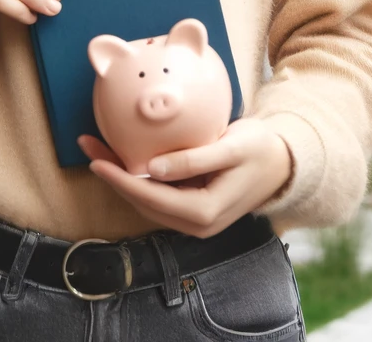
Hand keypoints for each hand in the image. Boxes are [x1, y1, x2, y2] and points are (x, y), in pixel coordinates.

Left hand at [78, 118, 292, 238]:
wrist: (283, 163)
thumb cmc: (259, 150)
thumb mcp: (230, 148)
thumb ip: (194, 160)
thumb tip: (153, 167)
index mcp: (204, 213)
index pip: (151, 198)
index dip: (121, 180)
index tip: (97, 160)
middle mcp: (196, 223)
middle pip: (143, 202)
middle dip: (113, 176)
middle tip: (88, 147)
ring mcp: (193, 218)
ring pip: (147, 200)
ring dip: (121, 176)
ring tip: (98, 149)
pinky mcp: (192, 207)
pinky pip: (157, 194)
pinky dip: (138, 177)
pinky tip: (124, 157)